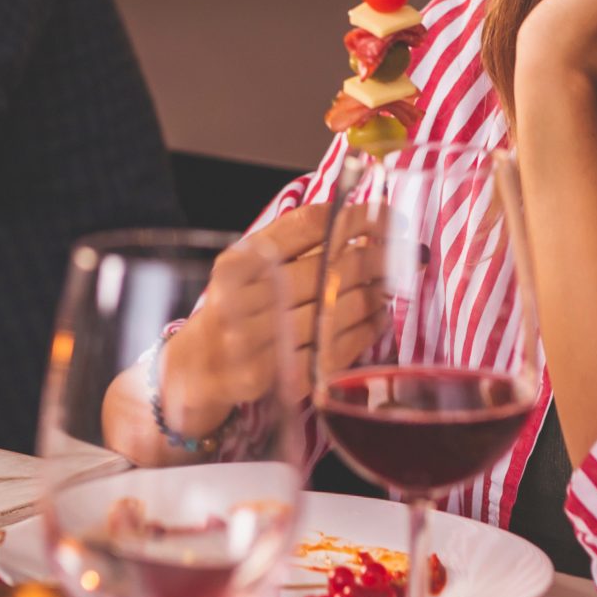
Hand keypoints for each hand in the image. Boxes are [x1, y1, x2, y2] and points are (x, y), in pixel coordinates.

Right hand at [162, 204, 386, 435]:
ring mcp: (263, 345)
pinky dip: (367, 330)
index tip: (385, 216)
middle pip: (329, 268)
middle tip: (402, 250)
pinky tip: (378, 317)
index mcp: (237, 265)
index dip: (355, 217)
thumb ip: (290, 243)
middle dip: (375, 256)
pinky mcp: (282, 380)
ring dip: (376, 293)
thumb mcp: (244, 269)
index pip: (308, 226)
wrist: (194, 373)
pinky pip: (339, 348)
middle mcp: (245, 302)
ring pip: (339, 309)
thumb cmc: (229, 311)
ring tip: (390, 283)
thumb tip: (357, 221)